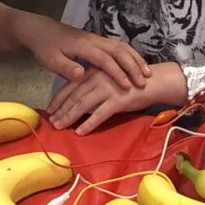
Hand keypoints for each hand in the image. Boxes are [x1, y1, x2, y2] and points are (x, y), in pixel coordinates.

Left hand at [23, 18, 150, 90]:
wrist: (39, 29)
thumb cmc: (45, 47)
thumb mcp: (51, 60)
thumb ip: (66, 67)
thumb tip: (82, 76)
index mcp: (84, 46)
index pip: (104, 59)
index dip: (117, 73)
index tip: (128, 85)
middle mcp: (94, 41)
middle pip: (119, 51)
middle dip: (133, 66)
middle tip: (144, 82)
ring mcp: (97, 40)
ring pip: (122, 47)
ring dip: (135, 60)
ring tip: (147, 74)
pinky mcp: (97, 41)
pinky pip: (119, 46)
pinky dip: (130, 55)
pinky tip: (136, 66)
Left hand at [49, 59, 181, 134]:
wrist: (155, 81)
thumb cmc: (131, 81)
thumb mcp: (109, 80)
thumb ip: (94, 87)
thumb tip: (78, 102)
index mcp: (94, 72)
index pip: (71, 85)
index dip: (58, 98)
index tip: (48, 110)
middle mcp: (98, 78)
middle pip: (74, 95)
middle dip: (61, 110)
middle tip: (51, 123)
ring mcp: (108, 88)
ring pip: (83, 104)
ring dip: (69, 116)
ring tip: (60, 127)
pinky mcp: (118, 99)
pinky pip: (100, 113)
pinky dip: (89, 123)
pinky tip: (80, 131)